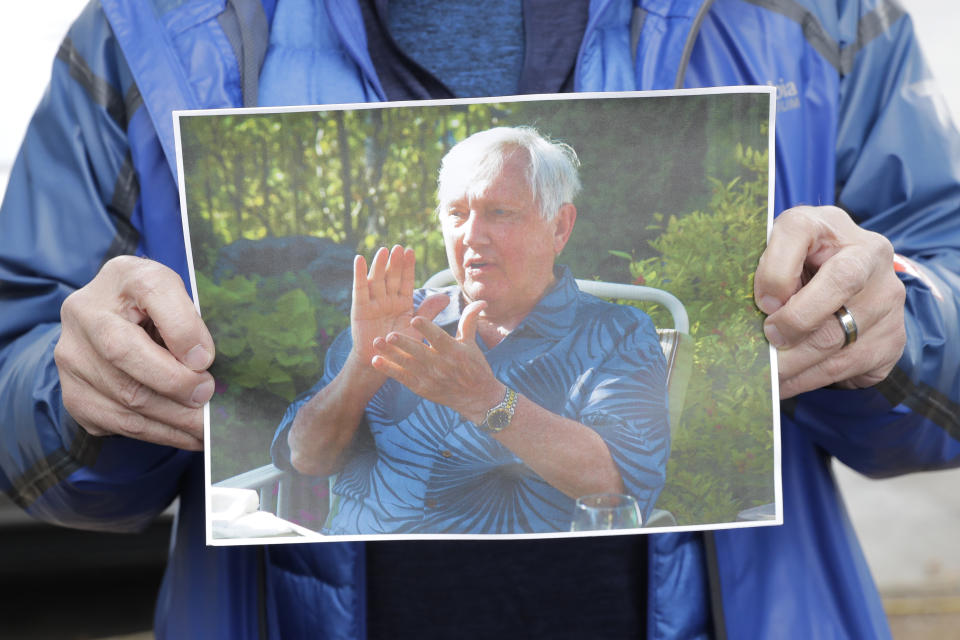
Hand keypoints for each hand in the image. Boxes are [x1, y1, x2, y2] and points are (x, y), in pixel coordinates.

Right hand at [54, 256, 215, 449]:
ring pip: (124, 397)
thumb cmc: (160, 309)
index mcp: (123, 276)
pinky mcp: (74, 394)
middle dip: (176, 384)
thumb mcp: (182, 299)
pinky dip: (158, 433)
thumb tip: (200, 362)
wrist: (113, 324)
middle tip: (209, 398)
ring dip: (173, 418)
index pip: (152, 292)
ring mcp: (72, 356)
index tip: (206, 359)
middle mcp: (84, 313)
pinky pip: (118, 422)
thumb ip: (191, 319)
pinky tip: (187, 435)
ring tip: (206, 428)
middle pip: (125, 354)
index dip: (182, 329)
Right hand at [350, 245, 445, 370]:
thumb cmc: (402, 346)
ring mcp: (374, 302)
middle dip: (395, 263)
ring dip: (379, 265)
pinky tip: (360, 260)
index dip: (408, 266)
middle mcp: (388, 299)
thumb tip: (446, 296)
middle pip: (392, 277)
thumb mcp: (416, 327)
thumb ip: (428, 311)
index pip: (406, 280)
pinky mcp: (360, 308)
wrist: (382, 362)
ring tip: (383, 251)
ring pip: (377, 280)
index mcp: (403, 302)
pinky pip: (360, 289)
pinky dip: (359, 274)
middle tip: (398, 247)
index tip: (410, 251)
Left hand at [370, 300, 503, 421]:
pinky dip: (389, 370)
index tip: (415, 319)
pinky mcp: (421, 388)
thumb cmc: (475, 366)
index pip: (439, 338)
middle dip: (405, 344)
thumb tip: (480, 302)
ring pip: (408, 365)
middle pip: (420, 353)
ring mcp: (430, 378)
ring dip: (391, 355)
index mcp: (454, 351)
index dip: (427, 329)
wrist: (477, 398)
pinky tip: (376, 361)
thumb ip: (469, 321)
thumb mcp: (472, 344)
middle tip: (390, 334)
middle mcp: (441, 365)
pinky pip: (403, 378)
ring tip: (377, 343)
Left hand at [754, 205, 905, 397]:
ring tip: (764, 378)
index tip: (762, 302)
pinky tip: (785, 385)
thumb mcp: (778, 258)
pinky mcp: (892, 337)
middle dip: (795, 321)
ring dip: (794, 363)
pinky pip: (846, 365)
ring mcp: (887, 296)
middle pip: (839, 283)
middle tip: (766, 343)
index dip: (775, 270)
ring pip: (838, 336)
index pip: (798, 232)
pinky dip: (808, 379)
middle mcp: (867, 254)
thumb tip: (756, 312)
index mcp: (827, 224)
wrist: (856, 290)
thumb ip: (765, 271)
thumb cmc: (799, 270)